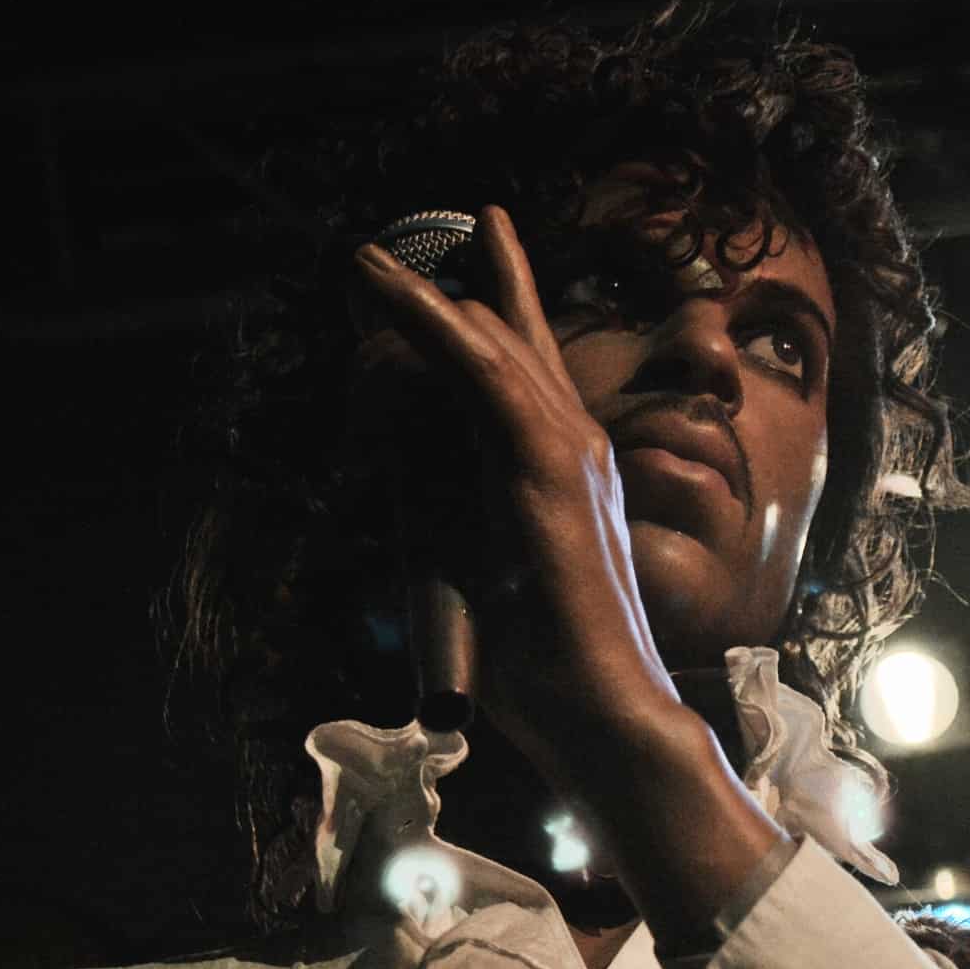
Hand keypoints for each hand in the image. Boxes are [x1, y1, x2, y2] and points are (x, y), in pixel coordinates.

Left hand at [348, 209, 685, 788]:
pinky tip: (390, 292)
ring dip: (420, 297)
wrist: (606, 711)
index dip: (486, 315)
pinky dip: (431, 326)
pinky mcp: (545, 467)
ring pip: (489, 346)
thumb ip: (464, 530)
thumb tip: (414, 499)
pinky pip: (480, 373)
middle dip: (444, 294)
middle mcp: (578, 446)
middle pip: (508, 340)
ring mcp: (568, 452)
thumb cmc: (553, 671)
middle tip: (375, 258)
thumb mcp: (493, 579)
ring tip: (363, 261)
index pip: (526, 372)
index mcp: (569, 473)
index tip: (447, 272)